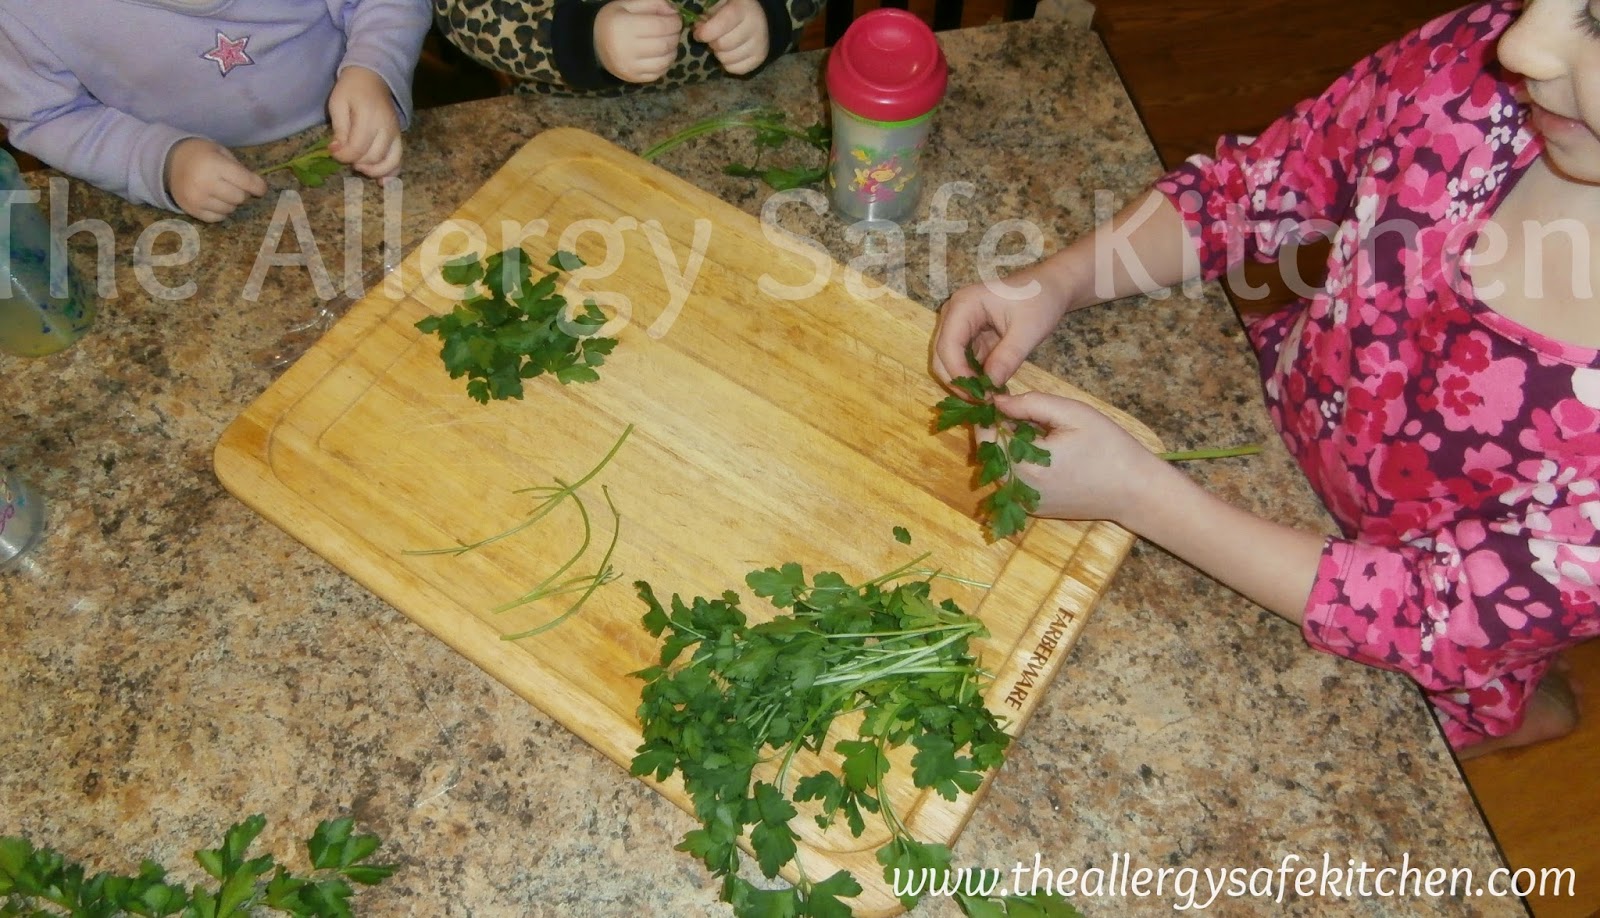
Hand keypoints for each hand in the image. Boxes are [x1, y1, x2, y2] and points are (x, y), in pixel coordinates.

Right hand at [165, 138, 267, 222]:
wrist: (169, 161)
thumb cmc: (201, 154)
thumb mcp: (221, 152)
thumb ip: (240, 168)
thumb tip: (258, 187)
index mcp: (215, 164)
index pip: (247, 182)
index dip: (259, 187)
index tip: (261, 188)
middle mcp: (205, 183)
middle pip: (240, 198)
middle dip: (242, 192)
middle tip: (235, 185)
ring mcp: (197, 199)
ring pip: (230, 209)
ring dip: (231, 202)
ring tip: (221, 191)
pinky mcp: (192, 210)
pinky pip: (218, 217)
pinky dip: (221, 211)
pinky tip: (214, 200)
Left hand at [328, 66, 402, 180]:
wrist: (373, 78)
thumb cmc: (351, 89)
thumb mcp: (338, 103)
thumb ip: (339, 129)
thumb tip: (337, 151)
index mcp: (369, 117)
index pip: (358, 147)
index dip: (344, 156)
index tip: (333, 152)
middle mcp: (387, 128)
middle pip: (374, 157)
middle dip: (357, 163)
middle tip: (345, 157)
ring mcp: (396, 134)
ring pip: (391, 162)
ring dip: (375, 172)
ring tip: (360, 169)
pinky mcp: (399, 138)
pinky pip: (399, 160)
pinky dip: (391, 174)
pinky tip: (381, 182)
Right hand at [595, 0, 682, 82]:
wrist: (594, 43)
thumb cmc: (614, 20)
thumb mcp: (628, 5)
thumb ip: (652, 4)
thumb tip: (673, 12)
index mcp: (623, 26)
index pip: (660, 26)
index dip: (674, 22)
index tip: (676, 19)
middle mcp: (626, 49)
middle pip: (664, 44)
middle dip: (675, 35)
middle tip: (674, 30)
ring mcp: (630, 67)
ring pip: (664, 61)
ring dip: (673, 50)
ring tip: (669, 42)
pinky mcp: (633, 78)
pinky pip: (658, 73)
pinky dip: (666, 63)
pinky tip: (662, 54)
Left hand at [693, 0, 768, 74]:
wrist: (756, 17)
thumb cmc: (731, 9)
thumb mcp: (719, 5)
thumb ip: (707, 15)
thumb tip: (698, 29)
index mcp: (743, 8)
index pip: (723, 23)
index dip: (706, 32)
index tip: (698, 34)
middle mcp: (755, 25)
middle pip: (722, 45)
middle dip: (711, 43)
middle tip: (712, 39)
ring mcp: (760, 43)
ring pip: (727, 59)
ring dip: (719, 54)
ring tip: (722, 45)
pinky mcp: (760, 57)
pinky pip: (735, 69)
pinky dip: (728, 64)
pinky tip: (730, 53)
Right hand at [932, 260, 1076, 388]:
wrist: (1051, 287)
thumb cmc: (1041, 299)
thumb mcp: (1028, 330)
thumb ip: (1008, 358)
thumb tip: (990, 388)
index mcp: (964, 305)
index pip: (948, 345)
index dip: (959, 374)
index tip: (980, 395)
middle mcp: (954, 314)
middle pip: (942, 356)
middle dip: (959, 382)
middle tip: (984, 402)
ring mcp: (960, 325)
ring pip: (949, 362)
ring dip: (966, 382)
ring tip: (989, 397)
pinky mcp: (970, 337)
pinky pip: (964, 362)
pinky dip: (974, 378)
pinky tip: (991, 389)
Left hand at [984, 391, 1169, 525]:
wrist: (1136, 491)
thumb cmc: (1109, 447)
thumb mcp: (1072, 413)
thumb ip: (1029, 404)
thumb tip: (996, 400)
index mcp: (1023, 466)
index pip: (984, 435)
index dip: (988, 412)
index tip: (1000, 395)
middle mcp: (1016, 490)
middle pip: (989, 452)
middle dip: (1000, 428)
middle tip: (1025, 411)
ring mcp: (1024, 504)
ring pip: (999, 466)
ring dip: (1009, 445)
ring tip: (1039, 430)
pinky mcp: (1034, 510)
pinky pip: (1014, 481)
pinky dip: (1020, 462)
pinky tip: (1045, 451)